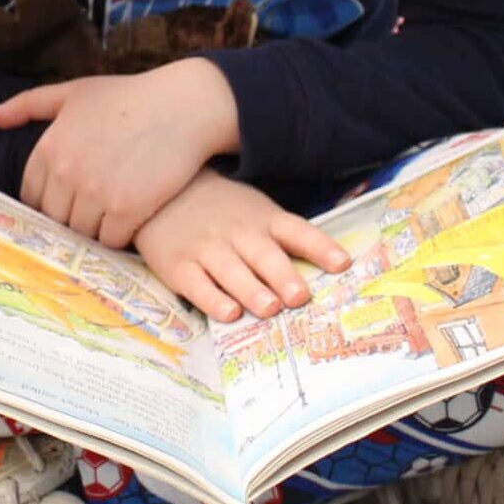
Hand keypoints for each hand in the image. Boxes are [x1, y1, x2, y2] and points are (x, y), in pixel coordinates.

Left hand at [0, 60, 239, 247]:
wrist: (183, 106)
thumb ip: (28, 105)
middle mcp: (67, 172)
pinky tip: (130, 218)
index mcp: (49, 147)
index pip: (31, 196)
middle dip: (70, 215)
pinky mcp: (128, 209)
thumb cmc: (128, 97)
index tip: (69, 196)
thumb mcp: (73, 93)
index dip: (49, 199)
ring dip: (94, 227)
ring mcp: (97, 193)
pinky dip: (117, 235)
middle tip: (93, 205)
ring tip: (111, 211)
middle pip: (54, 218)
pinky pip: (110, 240)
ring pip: (81, 232)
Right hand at [134, 169, 350, 322]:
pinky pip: (197, 285)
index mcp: (263, 218)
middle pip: (264, 254)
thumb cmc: (221, 209)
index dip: (320, 247)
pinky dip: (213, 299)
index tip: (342, 264)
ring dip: (252, 290)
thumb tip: (328, 272)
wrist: (161, 191)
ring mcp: (206, 248)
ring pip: (232, 271)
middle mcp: (238, 232)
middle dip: (283, 275)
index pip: (297, 231)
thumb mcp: (256, 211)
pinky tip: (229, 313)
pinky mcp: (178, 265)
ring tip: (270, 308)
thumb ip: (284, 238)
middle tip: (299, 296)